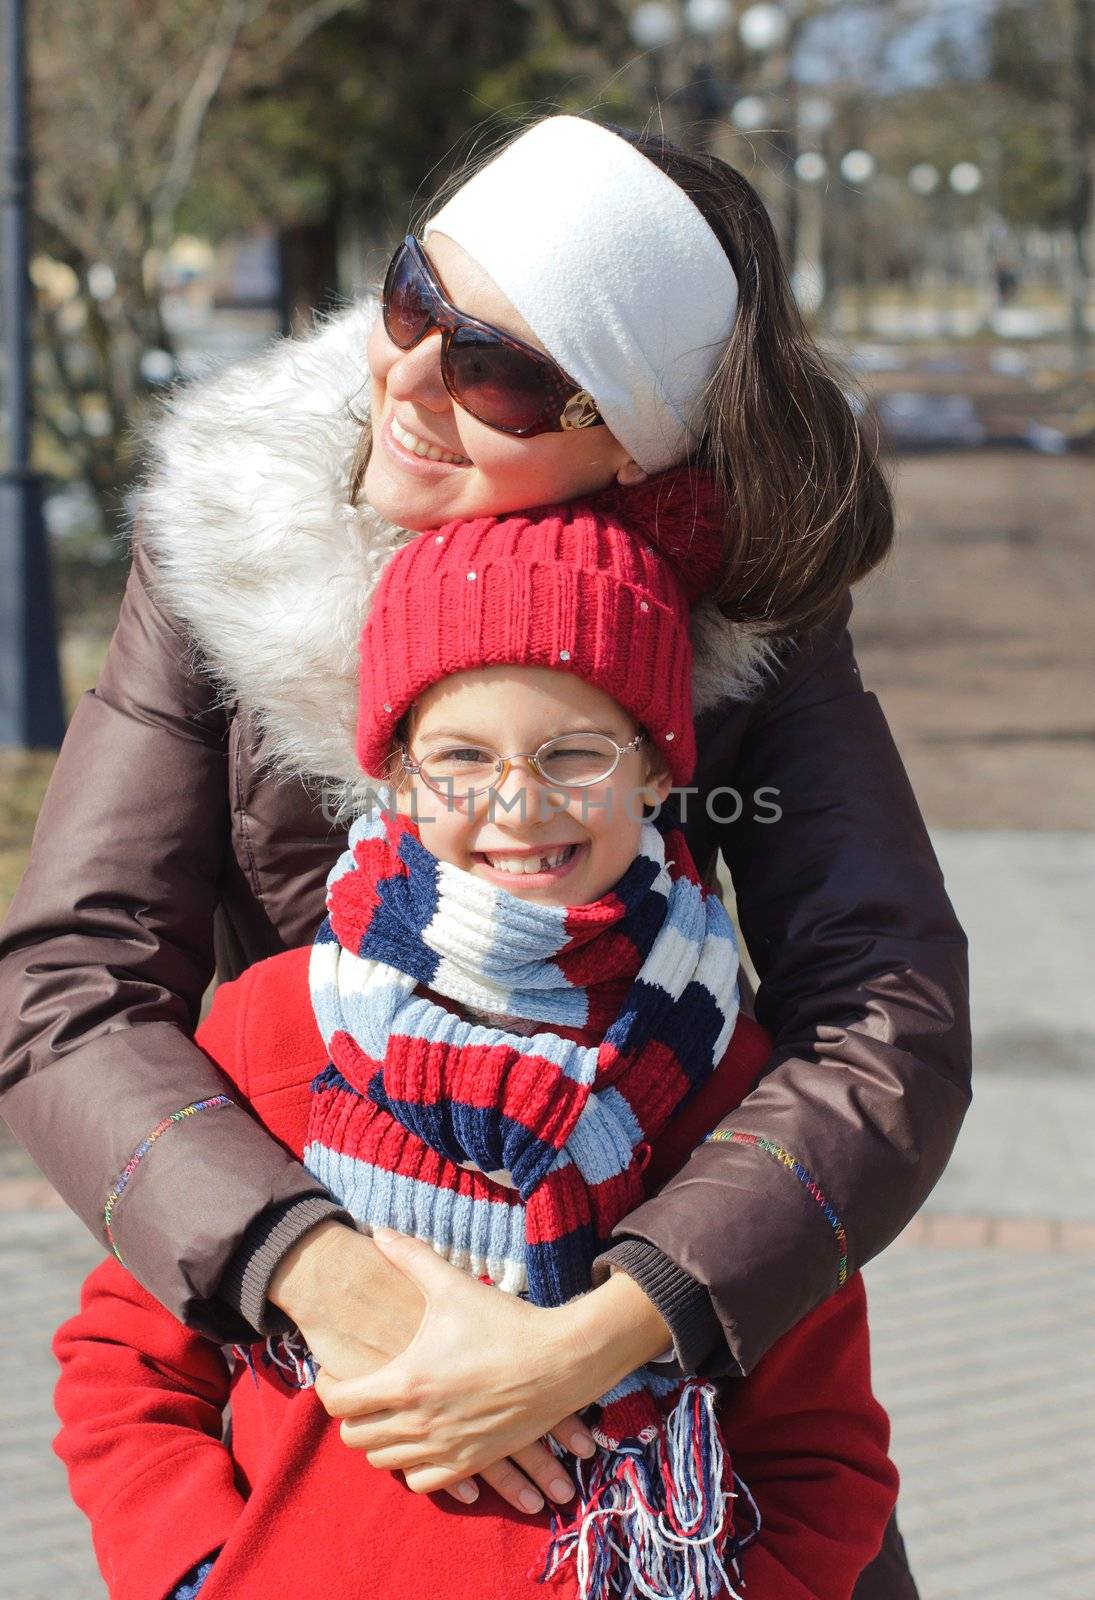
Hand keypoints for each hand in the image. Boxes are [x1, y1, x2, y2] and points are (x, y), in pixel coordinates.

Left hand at [268, 1220, 594, 1512]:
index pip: (340, 1402)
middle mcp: (419, 1424)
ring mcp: (445, 1449)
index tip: (335, 1372)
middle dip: (350, 1415)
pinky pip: (421, 1482)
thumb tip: (379, 1230)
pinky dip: (413, 1466)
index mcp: (407, 1382)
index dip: (328, 1387)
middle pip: (355, 1438)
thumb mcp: (454, 1286)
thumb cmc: (505, 1322)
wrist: (561, 1361)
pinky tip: (422, 1439)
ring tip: (388, 1412)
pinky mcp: (470, 1464)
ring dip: (379, 1440)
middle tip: (362, 1390)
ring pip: (384, 1462)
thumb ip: (411, 1258)